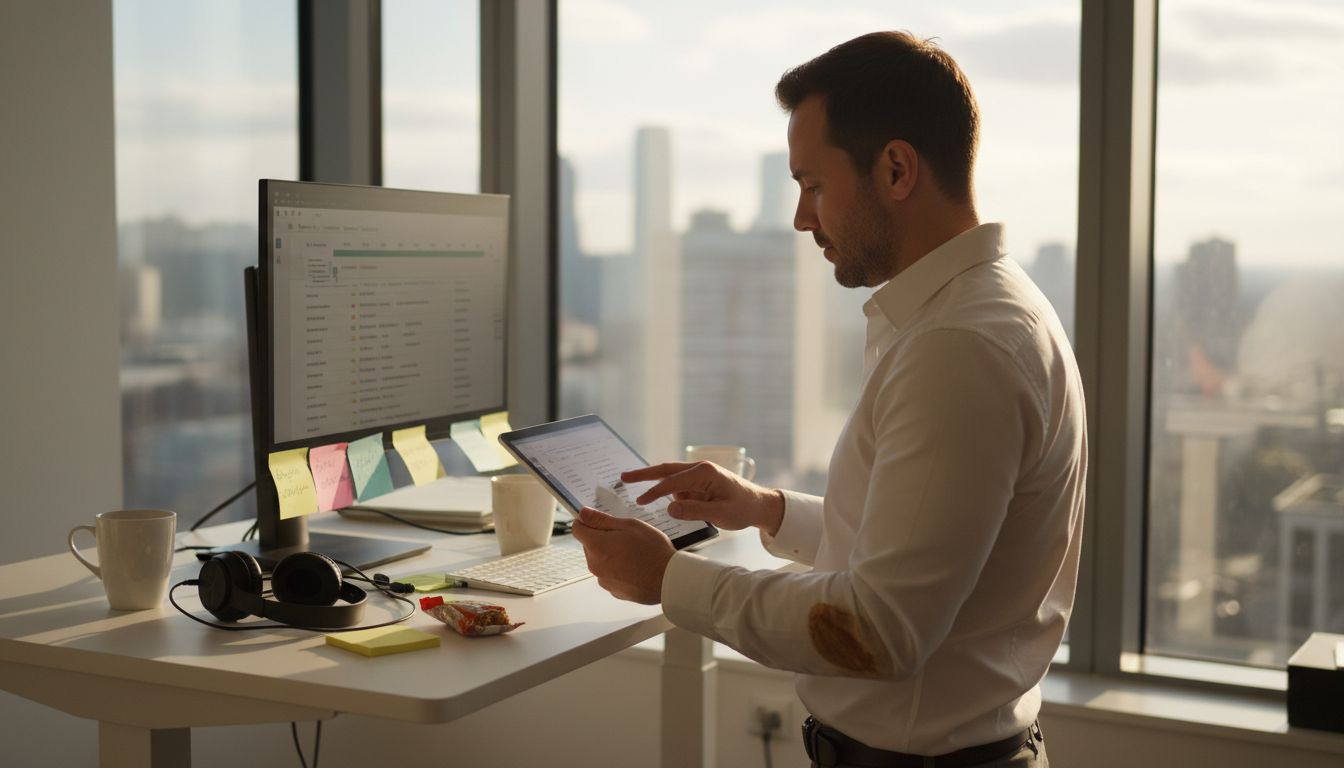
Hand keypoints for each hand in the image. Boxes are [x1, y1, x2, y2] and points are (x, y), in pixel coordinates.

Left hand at [571, 506, 675, 603]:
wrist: (668, 579)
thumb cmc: (652, 550)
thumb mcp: (629, 526)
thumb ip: (602, 520)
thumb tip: (583, 513)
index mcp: (596, 545)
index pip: (577, 528)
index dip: (586, 521)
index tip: (598, 520)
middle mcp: (594, 564)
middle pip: (589, 545)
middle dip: (602, 538)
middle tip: (625, 537)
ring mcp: (603, 580)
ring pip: (600, 560)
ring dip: (610, 555)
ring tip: (634, 553)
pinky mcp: (613, 591)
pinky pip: (610, 575)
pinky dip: (618, 570)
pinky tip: (635, 567)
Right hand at [620, 461, 784, 535]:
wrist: (759, 504)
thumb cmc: (743, 508)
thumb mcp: (721, 514)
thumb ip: (695, 511)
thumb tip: (670, 508)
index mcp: (705, 472)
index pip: (673, 482)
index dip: (654, 492)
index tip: (640, 501)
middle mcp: (700, 469)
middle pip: (666, 470)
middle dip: (644, 474)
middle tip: (623, 477)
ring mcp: (699, 475)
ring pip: (674, 483)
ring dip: (669, 494)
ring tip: (686, 507)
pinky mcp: (699, 483)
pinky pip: (682, 490)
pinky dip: (678, 498)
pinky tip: (694, 509)